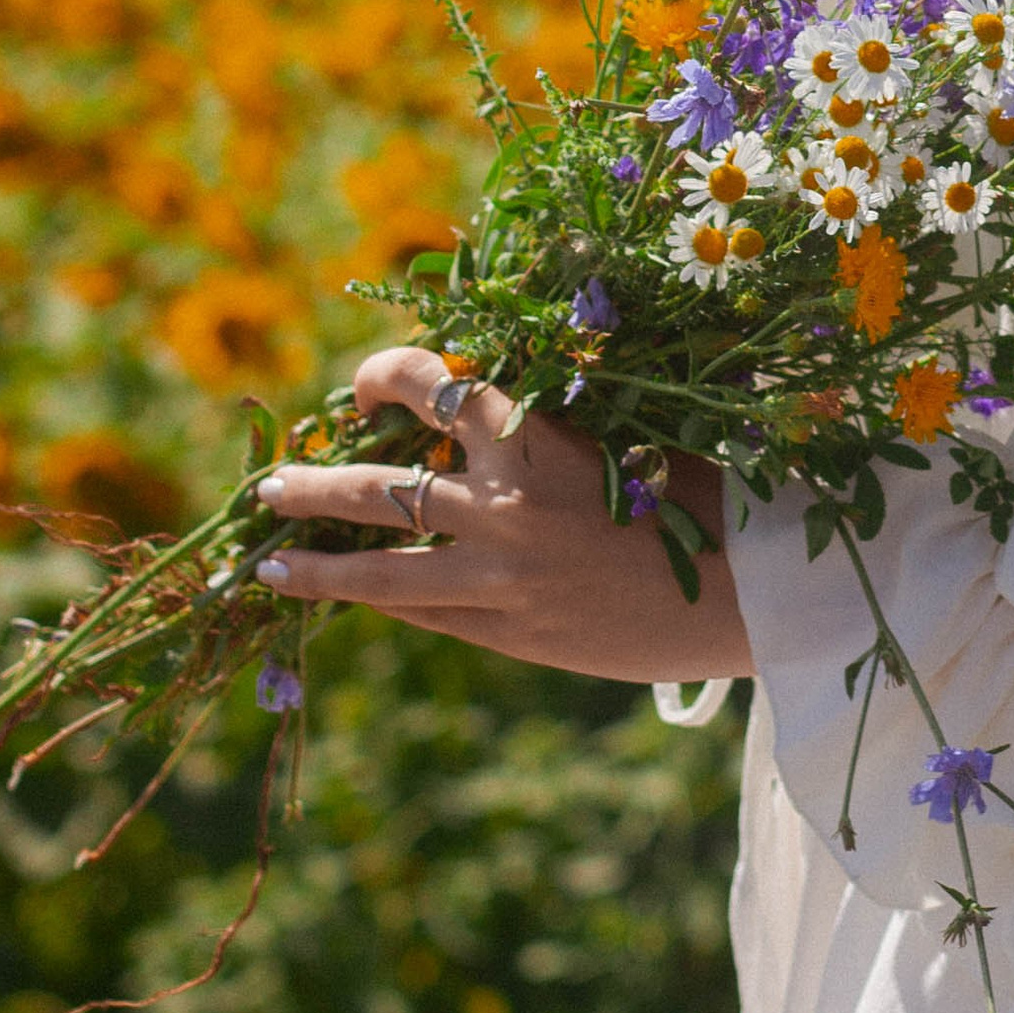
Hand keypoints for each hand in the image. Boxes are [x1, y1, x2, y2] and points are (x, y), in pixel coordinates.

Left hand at [251, 345, 752, 684]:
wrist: (744, 596)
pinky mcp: (513, 634)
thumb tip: (469, 420)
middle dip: (313, 485)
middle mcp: (504, 508)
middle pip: (379, 489)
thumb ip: (545, 435)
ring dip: (317, 567)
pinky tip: (359, 600)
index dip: (385, 377)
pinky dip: (389, 601)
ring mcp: (501, 580)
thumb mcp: (622, 442)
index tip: (365, 384)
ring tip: (268, 568)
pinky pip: (429, 614)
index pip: (433, 390)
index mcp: (537, 440)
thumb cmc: (699, 500)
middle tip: (269, 487)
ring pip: (381, 573)